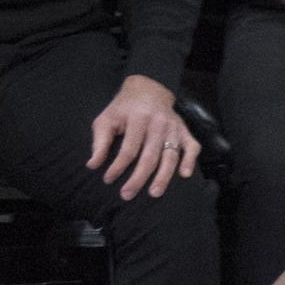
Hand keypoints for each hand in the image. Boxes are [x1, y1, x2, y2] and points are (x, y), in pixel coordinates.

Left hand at [87, 75, 199, 200]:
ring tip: (154, 193)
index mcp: (137, 118)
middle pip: (149, 156)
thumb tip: (93, 165)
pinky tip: (184, 175)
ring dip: (163, 177)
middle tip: (127, 195)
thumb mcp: (106, 119)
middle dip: (138, 178)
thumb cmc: (124, 108)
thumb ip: (100, 142)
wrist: (148, 89)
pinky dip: (189, 161)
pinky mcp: (185, 131)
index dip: (118, 166)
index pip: (128, 149)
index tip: (108, 180)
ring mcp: (174, 128)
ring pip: (170, 156)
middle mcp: (158, 123)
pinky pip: (192, 147)